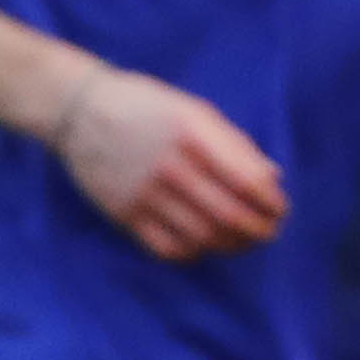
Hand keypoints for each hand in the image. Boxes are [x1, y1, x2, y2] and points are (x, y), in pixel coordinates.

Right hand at [52, 63, 285, 260]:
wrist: (79, 110)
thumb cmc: (147, 106)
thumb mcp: (195, 110)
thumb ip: (235, 144)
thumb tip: (273, 178)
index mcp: (193, 133)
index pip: (247, 181)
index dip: (271, 203)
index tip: (279, 209)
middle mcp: (170, 165)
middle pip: (229, 216)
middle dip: (258, 231)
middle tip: (268, 233)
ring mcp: (145, 193)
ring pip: (203, 237)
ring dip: (232, 246)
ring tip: (242, 241)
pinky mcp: (124, 213)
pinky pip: (168, 249)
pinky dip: (195, 253)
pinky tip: (203, 243)